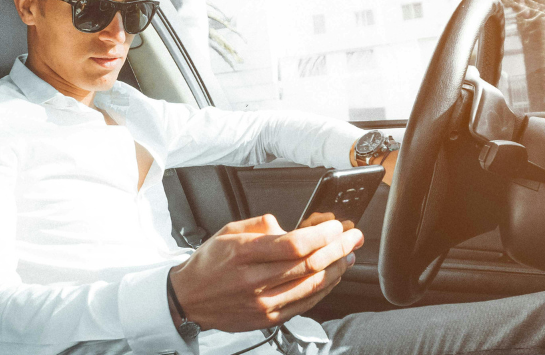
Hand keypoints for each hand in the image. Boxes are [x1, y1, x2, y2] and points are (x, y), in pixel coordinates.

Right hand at [168, 214, 363, 332]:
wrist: (190, 298)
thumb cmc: (210, 263)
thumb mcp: (228, 231)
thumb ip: (261, 225)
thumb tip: (291, 227)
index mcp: (243, 253)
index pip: (294, 244)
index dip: (322, 234)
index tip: (337, 226)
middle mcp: (253, 280)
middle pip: (308, 264)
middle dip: (338, 248)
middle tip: (354, 237)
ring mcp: (262, 303)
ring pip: (312, 286)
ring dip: (337, 268)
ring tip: (349, 255)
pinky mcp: (268, 318)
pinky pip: (305, 304)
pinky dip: (324, 289)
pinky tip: (333, 277)